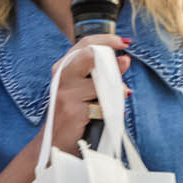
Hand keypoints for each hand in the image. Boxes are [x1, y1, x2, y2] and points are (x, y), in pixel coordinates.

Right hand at [48, 36, 132, 153]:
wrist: (55, 142)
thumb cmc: (74, 113)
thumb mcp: (84, 88)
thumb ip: (100, 73)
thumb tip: (126, 60)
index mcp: (63, 66)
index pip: (85, 43)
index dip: (107, 40)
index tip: (124, 43)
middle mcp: (61, 75)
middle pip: (89, 55)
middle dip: (112, 58)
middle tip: (126, 62)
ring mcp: (64, 92)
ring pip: (99, 79)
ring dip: (117, 86)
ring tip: (122, 93)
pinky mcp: (72, 109)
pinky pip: (101, 102)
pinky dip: (113, 106)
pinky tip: (114, 110)